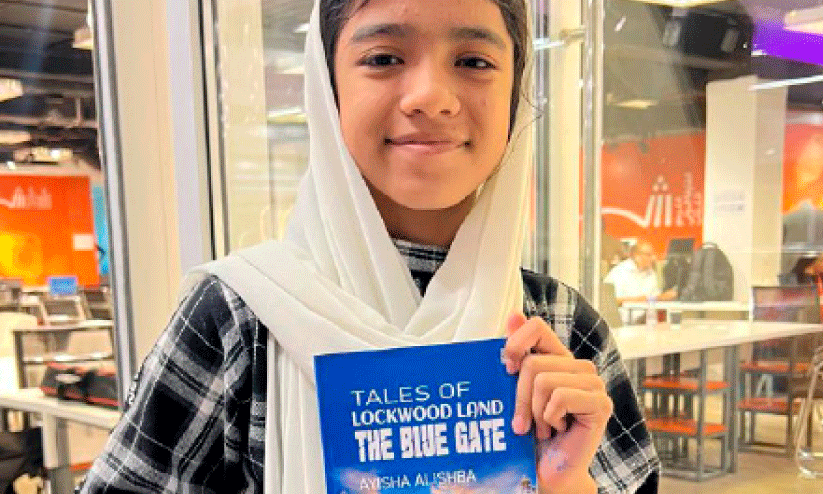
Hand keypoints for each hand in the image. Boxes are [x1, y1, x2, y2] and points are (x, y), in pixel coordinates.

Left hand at [502, 313, 612, 493]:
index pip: (536, 326)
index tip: (506, 369)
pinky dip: (550, 418)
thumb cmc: (530, 433)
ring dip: (534, 412)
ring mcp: (594, 384)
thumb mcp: (515, 390)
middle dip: (519, 397)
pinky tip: (559, 430)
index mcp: (559, 358)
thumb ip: (518, 354)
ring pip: (543, 380)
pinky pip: (560, 397)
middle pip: (533, 362)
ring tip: (544, 427)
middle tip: (524, 421)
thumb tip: (514, 315)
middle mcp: (579, 366)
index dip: (516, 344)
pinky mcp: (601, 404)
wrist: (548, 470)